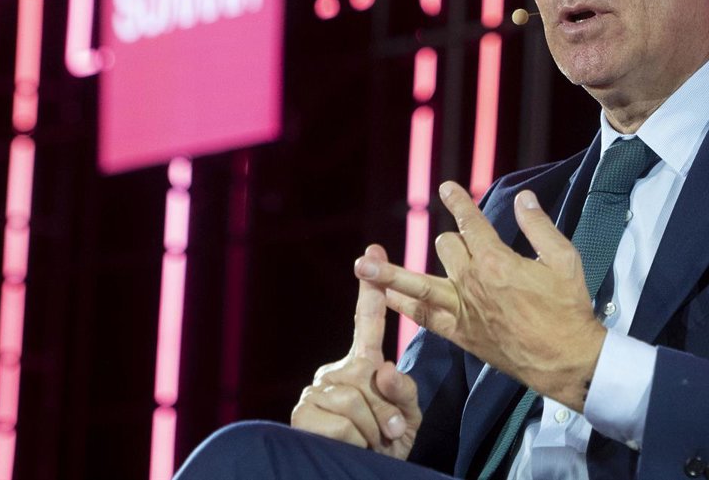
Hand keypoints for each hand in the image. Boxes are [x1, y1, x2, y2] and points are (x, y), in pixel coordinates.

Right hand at [291, 244, 422, 457]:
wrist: (364, 477)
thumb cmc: (388, 446)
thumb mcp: (406, 417)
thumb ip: (403, 392)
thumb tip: (382, 370)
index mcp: (362, 364)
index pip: (367, 322)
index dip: (370, 288)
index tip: (373, 250)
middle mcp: (334, 371)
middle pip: (368, 375)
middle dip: (386, 411)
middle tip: (387, 433)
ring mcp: (315, 390)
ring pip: (354, 399)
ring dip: (373, 429)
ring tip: (371, 442)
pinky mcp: (302, 414)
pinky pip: (341, 421)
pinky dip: (355, 441)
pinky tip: (350, 448)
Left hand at [355, 183, 606, 410]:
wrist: (565, 359)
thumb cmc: (568, 308)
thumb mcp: (564, 259)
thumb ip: (539, 226)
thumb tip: (524, 198)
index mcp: (497, 261)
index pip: (470, 223)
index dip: (458, 202)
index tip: (447, 187)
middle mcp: (472, 283)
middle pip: (445, 247)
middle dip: (452, 239)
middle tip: (464, 243)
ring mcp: (462, 310)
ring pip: (417, 285)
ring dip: (389, 274)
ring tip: (362, 264)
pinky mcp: (460, 335)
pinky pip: (423, 318)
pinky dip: (403, 307)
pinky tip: (385, 299)